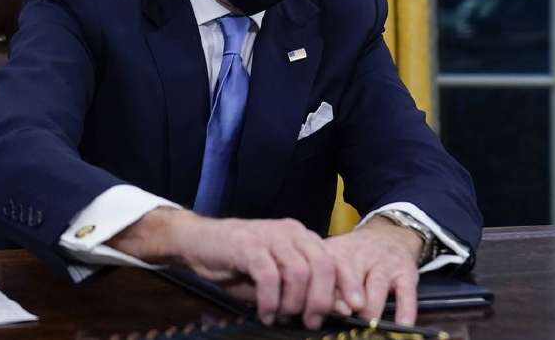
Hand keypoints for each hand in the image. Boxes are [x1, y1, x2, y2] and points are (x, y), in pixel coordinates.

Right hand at [109, 210, 338, 328]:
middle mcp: (290, 232)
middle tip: (311, 322)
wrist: (198, 242)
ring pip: (298, 271)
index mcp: (302, 237)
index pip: (334, 259)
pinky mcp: (247, 244)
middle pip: (321, 265)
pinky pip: (268, 276)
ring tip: (283, 318)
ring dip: (294, 303)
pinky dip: (270, 300)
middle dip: (321, 299)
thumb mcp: (278, 279)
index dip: (347, 284)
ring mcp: (268, 236)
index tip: (356, 309)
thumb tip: (340, 308)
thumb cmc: (240, 264)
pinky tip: (264, 314)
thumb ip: (306, 290)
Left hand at [322, 216, 422, 324]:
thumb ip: (329, 284)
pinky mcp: (406, 273)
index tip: (322, 305)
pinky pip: (407, 292)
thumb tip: (324, 311)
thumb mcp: (338, 259)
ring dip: (372, 303)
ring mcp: (385, 263)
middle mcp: (360, 255)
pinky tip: (402, 323)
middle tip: (345, 310)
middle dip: (347, 291)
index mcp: (337, 251)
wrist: (389, 234)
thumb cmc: (356, 256)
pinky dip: (405, 309)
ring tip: (368, 320)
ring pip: (377, 282)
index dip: (324, 287)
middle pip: (349, 272)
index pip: (327, 267)